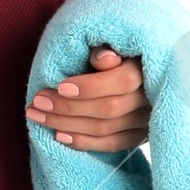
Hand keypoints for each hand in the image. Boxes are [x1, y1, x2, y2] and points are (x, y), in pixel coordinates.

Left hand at [25, 44, 148, 151]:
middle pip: (109, 109)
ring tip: (37, 116)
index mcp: (149, 69)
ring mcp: (147, 121)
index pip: (123, 81)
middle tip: (37, 102)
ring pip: (105, 129)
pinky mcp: (140, 137)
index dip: (90, 86)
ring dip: (66, 125)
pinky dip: (83, 142)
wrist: (140, 70)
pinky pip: (111, 145)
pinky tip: (59, 136)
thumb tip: (101, 59)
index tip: (59, 86)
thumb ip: (107, 49)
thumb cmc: (120, 51)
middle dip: (68, 107)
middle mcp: (152, 98)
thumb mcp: (115, 43)